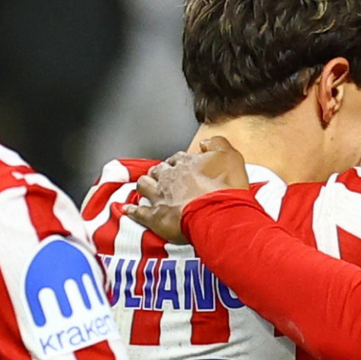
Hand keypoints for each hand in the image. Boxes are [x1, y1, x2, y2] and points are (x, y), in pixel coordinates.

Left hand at [126, 137, 250, 243]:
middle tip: (164, 177)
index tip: (181, 167)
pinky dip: (133, 211)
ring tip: (147, 188)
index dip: (179, 162)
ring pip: (144, 185)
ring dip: (145, 185)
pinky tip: (129, 209)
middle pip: (158, 170)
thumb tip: (206, 142)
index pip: (178, 158)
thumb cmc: (225, 190)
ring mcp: (160, 197)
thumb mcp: (231, 157)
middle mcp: (170, 177)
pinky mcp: (156, 217)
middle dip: (160, 172)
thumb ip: (218, 144)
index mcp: (186, 164)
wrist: (218, 216)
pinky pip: (139, 213)